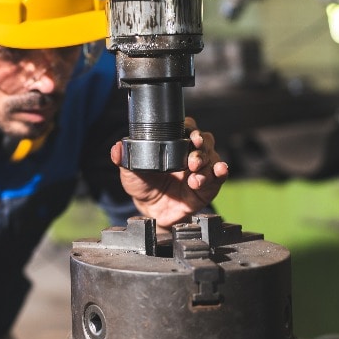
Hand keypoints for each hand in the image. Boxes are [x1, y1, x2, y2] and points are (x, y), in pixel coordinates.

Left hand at [111, 117, 228, 228]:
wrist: (150, 211)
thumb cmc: (144, 185)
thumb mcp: (131, 172)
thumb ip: (124, 159)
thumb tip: (117, 148)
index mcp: (174, 144)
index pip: (187, 128)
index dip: (191, 128)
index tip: (190, 135)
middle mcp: (191, 153)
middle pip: (204, 141)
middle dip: (201, 148)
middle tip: (192, 160)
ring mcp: (201, 169)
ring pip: (213, 158)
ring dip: (207, 165)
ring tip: (194, 178)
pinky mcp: (208, 186)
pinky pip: (219, 177)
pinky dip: (221, 173)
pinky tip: (218, 172)